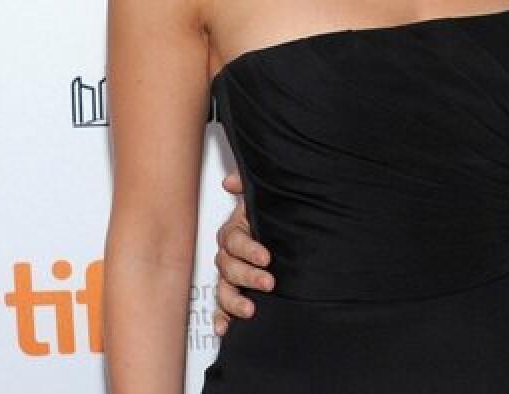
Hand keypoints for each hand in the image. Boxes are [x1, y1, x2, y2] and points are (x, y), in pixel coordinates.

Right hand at [212, 171, 274, 335]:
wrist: (286, 228)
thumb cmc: (272, 214)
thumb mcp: (264, 198)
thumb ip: (248, 188)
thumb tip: (231, 181)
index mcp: (235, 230)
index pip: (234, 240)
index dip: (249, 249)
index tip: (267, 257)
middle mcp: (229, 252)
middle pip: (228, 267)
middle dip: (248, 276)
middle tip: (269, 282)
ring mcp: (231, 273)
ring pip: (224, 288)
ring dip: (234, 300)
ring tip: (250, 309)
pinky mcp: (235, 290)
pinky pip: (222, 305)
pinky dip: (221, 317)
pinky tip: (224, 328)